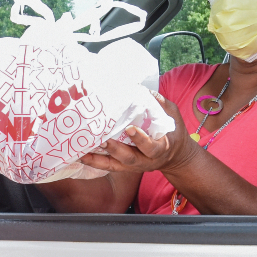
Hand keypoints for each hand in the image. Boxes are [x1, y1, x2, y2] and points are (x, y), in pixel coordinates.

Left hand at [79, 92, 197, 175]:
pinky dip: (95, 162)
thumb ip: (159, 103)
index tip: (130, 128)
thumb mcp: (172, 115)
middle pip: (129, 158)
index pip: (151, 147)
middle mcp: (146, 160)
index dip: (140, 140)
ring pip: (116, 165)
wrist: (175, 157)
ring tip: (83, 150)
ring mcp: (134, 165)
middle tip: (103, 139)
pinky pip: (109, 167)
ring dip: (99, 159)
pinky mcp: (125, 167)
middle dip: (115, 149)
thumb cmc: (173, 133)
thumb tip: (141, 89)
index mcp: (160, 148)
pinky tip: (81, 155)